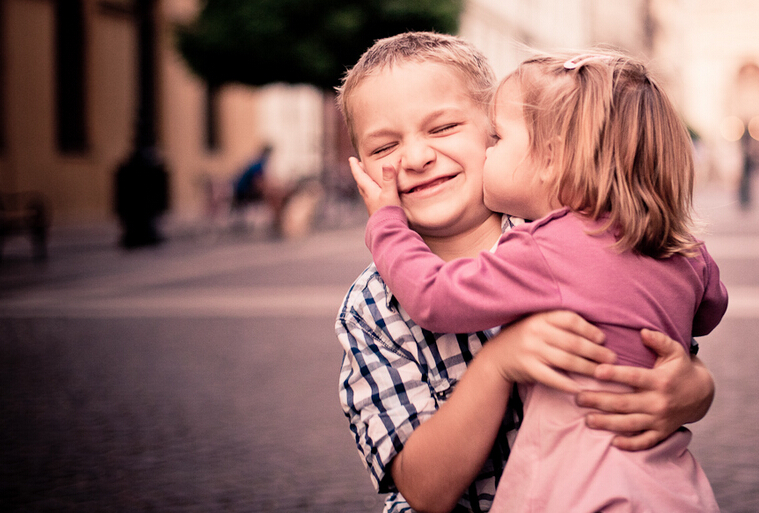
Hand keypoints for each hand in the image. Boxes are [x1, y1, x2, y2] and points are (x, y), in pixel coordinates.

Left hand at [348, 156, 400, 215]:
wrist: (387, 230)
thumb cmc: (388, 211)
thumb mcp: (390, 193)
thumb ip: (389, 178)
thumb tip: (386, 163)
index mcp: (369, 190)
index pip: (360, 175)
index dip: (355, 166)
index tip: (351, 159)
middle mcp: (367, 196)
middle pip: (361, 181)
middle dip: (360, 172)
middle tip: (359, 165)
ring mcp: (370, 204)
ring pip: (364, 189)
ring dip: (364, 181)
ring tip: (366, 177)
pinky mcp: (375, 209)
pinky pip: (370, 196)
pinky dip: (370, 190)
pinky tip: (375, 193)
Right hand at [482, 311, 614, 393]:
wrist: (496, 357)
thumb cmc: (525, 339)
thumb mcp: (537, 324)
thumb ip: (559, 326)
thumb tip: (596, 333)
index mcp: (540, 318)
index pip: (570, 320)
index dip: (589, 329)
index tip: (602, 339)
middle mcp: (536, 332)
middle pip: (573, 342)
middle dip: (596, 351)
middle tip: (612, 358)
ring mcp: (531, 350)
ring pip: (566, 360)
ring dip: (588, 368)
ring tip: (603, 372)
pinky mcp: (528, 368)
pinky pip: (552, 377)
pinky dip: (567, 384)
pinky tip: (579, 388)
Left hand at [577, 329, 714, 450]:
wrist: (702, 395)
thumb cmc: (680, 369)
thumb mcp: (675, 352)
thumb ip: (659, 341)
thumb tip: (643, 331)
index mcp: (660, 381)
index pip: (634, 377)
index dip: (615, 374)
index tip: (595, 371)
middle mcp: (659, 402)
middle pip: (625, 403)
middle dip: (599, 401)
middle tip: (578, 398)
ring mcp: (660, 419)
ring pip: (630, 424)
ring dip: (607, 423)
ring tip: (587, 420)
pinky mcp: (662, 432)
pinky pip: (645, 441)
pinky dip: (630, 444)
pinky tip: (613, 442)